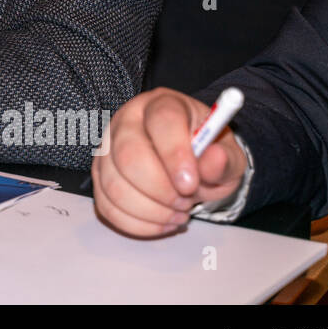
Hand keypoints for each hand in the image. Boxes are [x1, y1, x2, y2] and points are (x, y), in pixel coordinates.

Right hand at [92, 88, 247, 236]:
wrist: (189, 163)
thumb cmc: (206, 154)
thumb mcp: (228, 156)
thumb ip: (224, 160)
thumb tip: (214, 159)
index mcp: (163, 105)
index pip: (162, 120)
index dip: (174, 153)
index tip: (190, 184)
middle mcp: (128, 120)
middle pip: (128, 154)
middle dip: (160, 189)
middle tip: (186, 202)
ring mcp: (107, 148)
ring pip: (114, 185)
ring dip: (150, 210)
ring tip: (178, 212)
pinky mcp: (99, 175)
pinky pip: (107, 206)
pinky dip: (137, 223)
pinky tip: (161, 221)